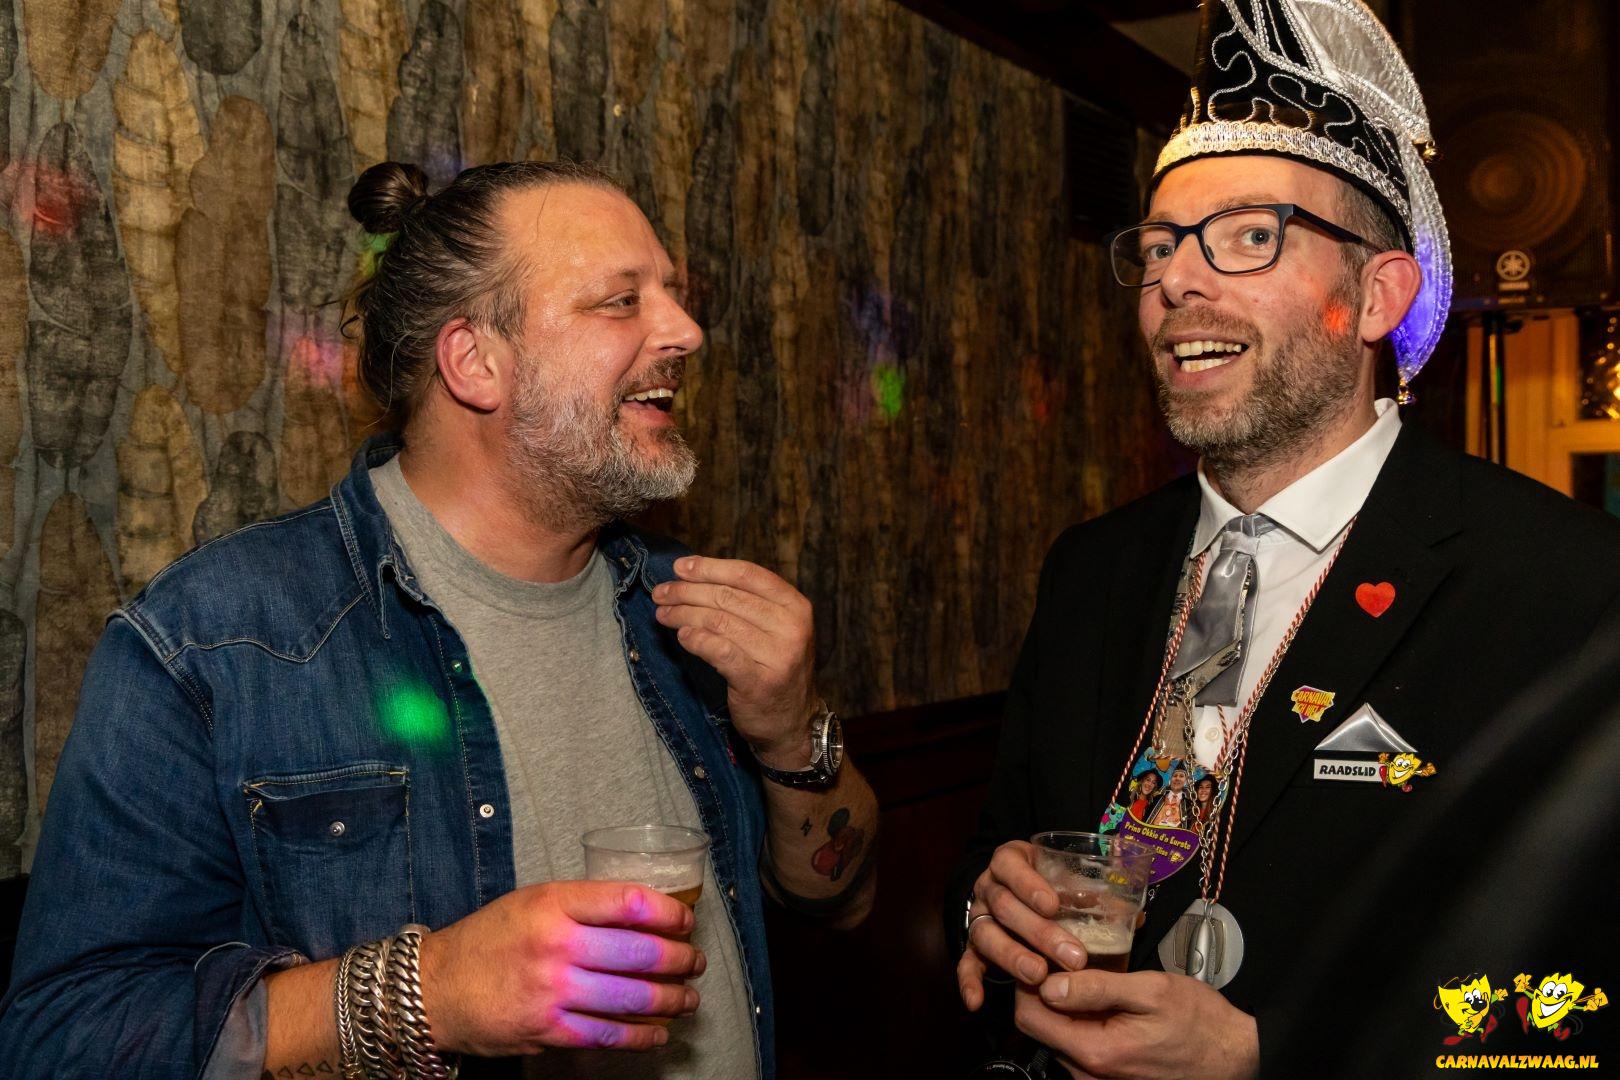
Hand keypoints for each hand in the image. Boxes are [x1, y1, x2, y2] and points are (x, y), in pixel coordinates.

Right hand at [418, 880, 706, 1055]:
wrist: (435, 988)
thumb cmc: (489, 939)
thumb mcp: (532, 901)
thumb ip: (581, 905)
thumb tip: (642, 915)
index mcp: (554, 903)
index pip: (629, 902)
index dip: (670, 912)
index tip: (686, 921)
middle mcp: (556, 944)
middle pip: (639, 952)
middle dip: (680, 959)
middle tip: (695, 962)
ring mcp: (553, 991)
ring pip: (632, 997)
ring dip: (671, 999)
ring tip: (687, 998)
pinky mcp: (548, 1030)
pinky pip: (608, 1034)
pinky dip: (641, 1036)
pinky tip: (658, 1032)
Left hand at [653, 555, 816, 766]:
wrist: (792, 724)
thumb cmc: (774, 669)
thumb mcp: (774, 629)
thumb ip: (747, 603)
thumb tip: (694, 575)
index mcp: (795, 606)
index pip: (748, 575)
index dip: (710, 568)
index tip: (680, 567)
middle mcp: (791, 628)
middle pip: (728, 597)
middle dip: (688, 591)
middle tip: (661, 593)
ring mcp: (778, 656)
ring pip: (719, 622)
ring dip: (684, 615)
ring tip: (663, 614)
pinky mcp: (759, 682)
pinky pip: (720, 651)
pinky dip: (696, 641)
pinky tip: (682, 637)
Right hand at [957, 840, 1088, 1010]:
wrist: (1017, 892)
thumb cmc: (1051, 885)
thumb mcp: (1068, 880)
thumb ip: (1094, 894)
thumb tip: (1136, 917)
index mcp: (1009, 862)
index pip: (1010, 865)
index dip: (1028, 884)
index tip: (1053, 905)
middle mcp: (989, 888)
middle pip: (1004, 906)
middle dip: (1038, 932)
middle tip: (1072, 957)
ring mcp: (979, 918)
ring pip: (986, 934)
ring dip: (1012, 956)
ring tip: (1039, 976)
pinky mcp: (973, 946)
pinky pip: (965, 962)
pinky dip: (969, 982)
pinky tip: (977, 1001)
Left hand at [1015, 969, 1258, 1079]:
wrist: (1234, 1055)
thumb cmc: (1199, 1021)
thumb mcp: (1151, 991)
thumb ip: (1097, 989)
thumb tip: (1048, 985)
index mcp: (1096, 1052)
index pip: (1030, 1016)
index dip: (1029, 980)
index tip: (1042, 952)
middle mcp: (1089, 1075)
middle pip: (1039, 1027)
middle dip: (1043, 990)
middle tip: (1063, 956)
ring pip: (1056, 1035)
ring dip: (1062, 1005)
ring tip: (1084, 973)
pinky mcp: (1107, 1077)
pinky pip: (1077, 1045)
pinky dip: (1079, 1019)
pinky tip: (1099, 998)